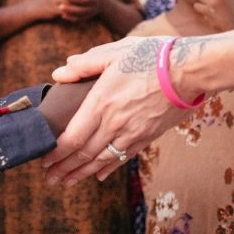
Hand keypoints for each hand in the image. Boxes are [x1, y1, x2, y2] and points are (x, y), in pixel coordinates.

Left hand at [42, 37, 185, 184]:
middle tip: (50, 178)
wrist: (189, 71)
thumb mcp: (114, 52)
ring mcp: (132, 133)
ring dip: (82, 173)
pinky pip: (123, 158)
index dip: (56, 152)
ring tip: (67, 181)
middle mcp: (115, 123)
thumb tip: (59, 72)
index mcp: (101, 102)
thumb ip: (85, 64)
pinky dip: (108, 168)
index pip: (73, 137)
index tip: (44, 159)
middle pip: (84, 153)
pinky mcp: (148, 136)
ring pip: (102, 160)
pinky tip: (99, 175)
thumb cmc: (151, 57)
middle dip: (64, 168)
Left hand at [60, 0, 105, 22]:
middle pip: (85, 0)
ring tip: (60, 6)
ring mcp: (93, 9)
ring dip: (71, 9)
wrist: (106, 6)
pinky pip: (80, 19)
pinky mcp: (89, 17)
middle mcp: (95, 0)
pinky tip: (62, 14)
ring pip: (82, 11)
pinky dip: (71, 17)